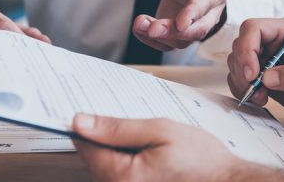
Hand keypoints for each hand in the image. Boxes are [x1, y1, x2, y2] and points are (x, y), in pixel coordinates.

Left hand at [72, 114, 239, 181]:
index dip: (85, 123)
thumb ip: (118, 127)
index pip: (85, 145)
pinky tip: (149, 152)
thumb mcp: (161, 130)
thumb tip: (82, 122)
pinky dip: (128, 161)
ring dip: (118, 149)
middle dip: (106, 136)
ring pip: (106, 167)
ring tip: (148, 139)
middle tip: (132, 122)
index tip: (88, 108)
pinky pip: (120, 176)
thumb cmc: (201, 160)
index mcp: (121, 176)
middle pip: (94, 158)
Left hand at [132, 0, 226, 50]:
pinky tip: (139, 28)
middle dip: (175, 32)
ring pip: (182, 40)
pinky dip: (152, 40)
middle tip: (153, 29)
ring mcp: (194, 25)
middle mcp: (209, 11)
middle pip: (197, 29)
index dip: (194, 13)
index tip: (181, 22)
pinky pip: (168, 43)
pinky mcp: (179, 32)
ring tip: (140, 23)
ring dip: (160, 36)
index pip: (206, 3)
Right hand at [227, 18, 283, 115]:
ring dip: (241, 82)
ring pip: (236, 62)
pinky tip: (260, 99)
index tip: (252, 74)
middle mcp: (272, 40)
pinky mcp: (261, 73)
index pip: (254, 28)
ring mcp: (264, 56)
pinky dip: (242, 89)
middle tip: (255, 90)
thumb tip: (268, 78)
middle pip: (240, 45)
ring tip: (261, 98)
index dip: (247, 48)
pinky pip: (239, 77)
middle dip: (242, 69)